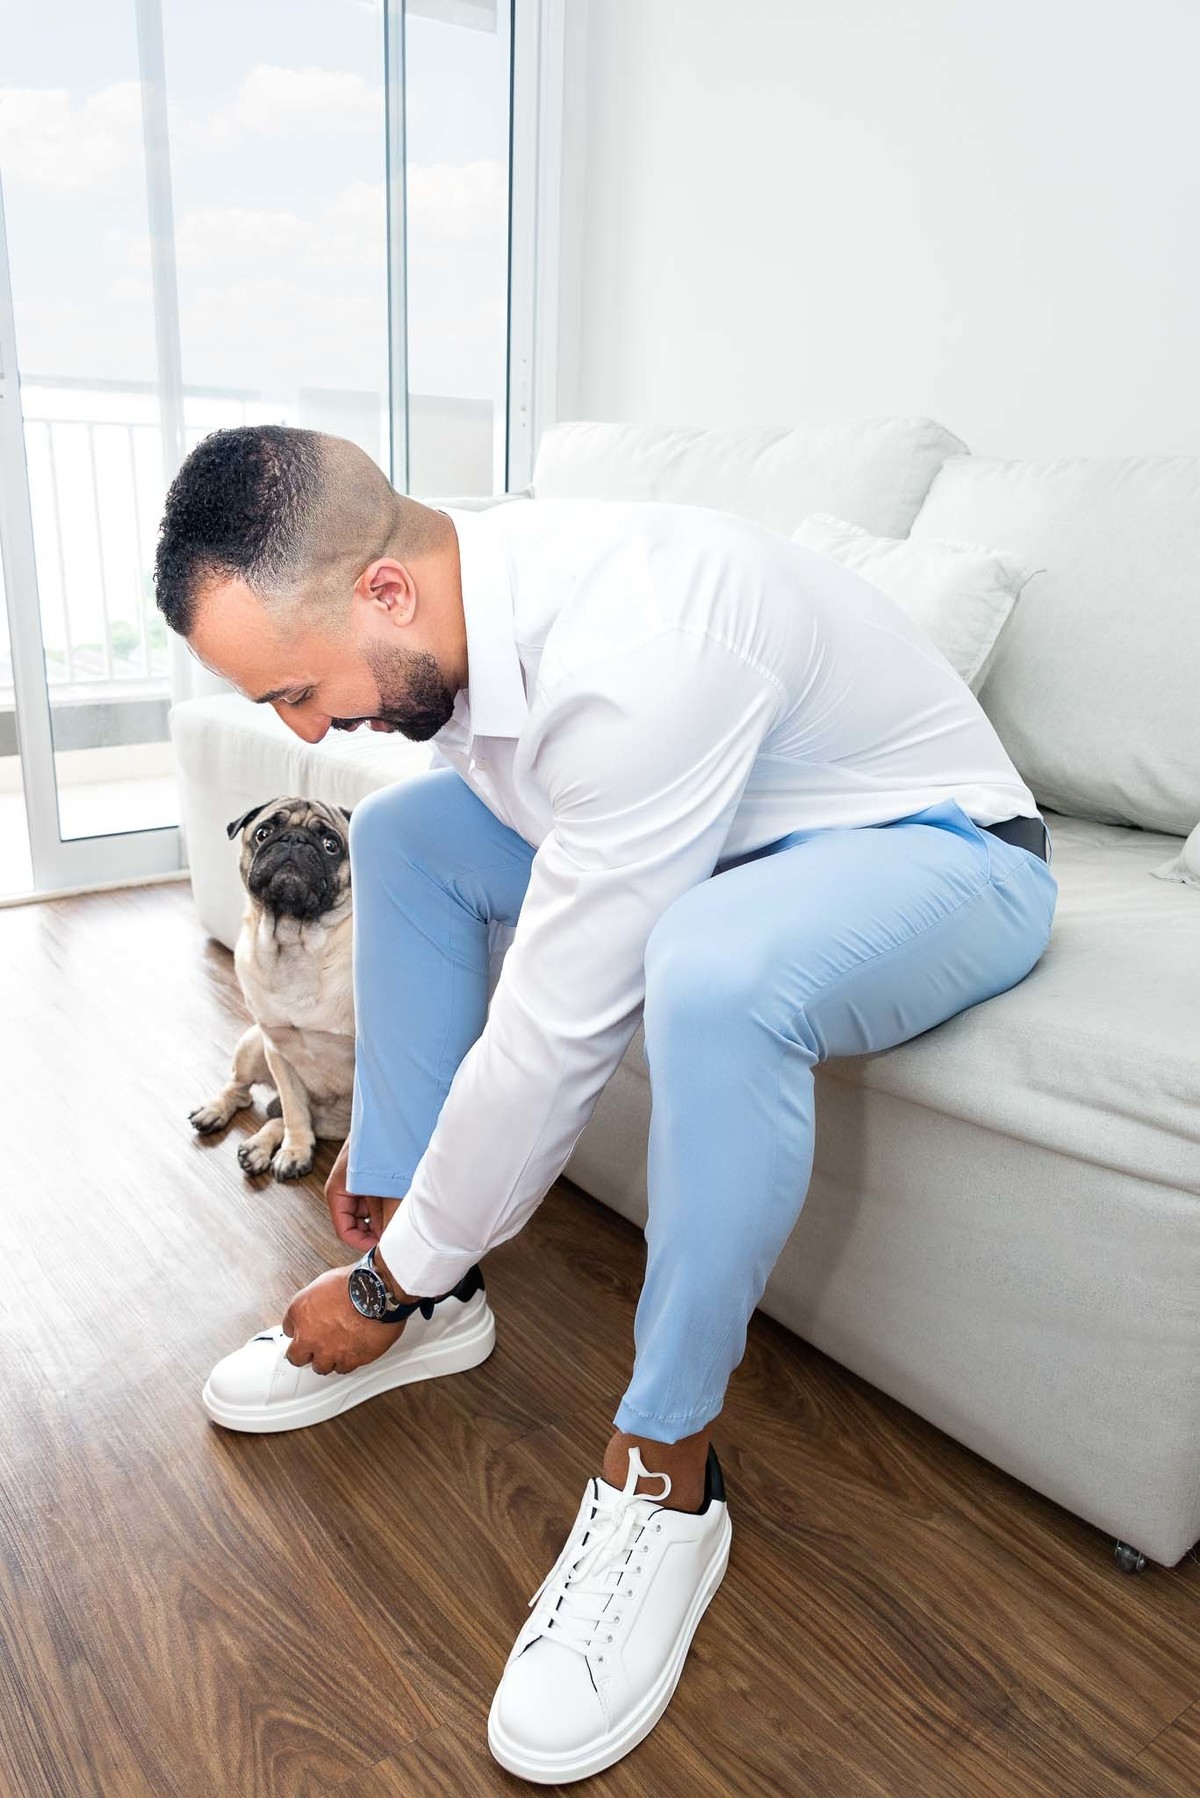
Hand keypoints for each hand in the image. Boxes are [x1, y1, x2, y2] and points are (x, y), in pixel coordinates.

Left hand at [281, 1267, 404, 1374]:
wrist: (377, 1293)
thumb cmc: (355, 1282)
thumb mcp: (326, 1282)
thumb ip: (318, 1300)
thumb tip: (320, 1303)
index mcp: (300, 1312)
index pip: (288, 1328)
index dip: (299, 1329)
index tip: (305, 1329)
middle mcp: (309, 1336)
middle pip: (296, 1357)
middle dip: (304, 1353)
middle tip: (313, 1348)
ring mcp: (328, 1351)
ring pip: (320, 1367)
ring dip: (327, 1359)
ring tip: (336, 1350)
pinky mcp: (348, 1360)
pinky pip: (343, 1368)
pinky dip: (347, 1361)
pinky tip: (351, 1353)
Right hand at [325, 1136, 401, 1251]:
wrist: (392, 1116)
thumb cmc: (383, 1146)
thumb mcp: (386, 1188)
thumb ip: (386, 1217)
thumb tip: (389, 1244)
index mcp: (337, 1190)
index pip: (344, 1231)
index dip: (364, 1244)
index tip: (383, 1249)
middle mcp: (344, 1189)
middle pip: (357, 1224)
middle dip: (376, 1232)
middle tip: (397, 1236)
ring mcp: (357, 1183)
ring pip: (368, 1213)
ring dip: (384, 1218)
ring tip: (403, 1217)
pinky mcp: (370, 1177)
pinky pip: (376, 1201)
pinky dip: (387, 1207)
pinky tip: (403, 1205)